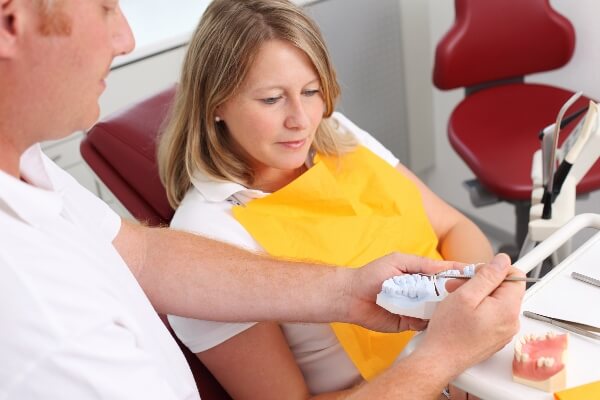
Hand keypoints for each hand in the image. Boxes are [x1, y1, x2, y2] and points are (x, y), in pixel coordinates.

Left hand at [345, 253, 468, 332]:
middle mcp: (421, 293)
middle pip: (447, 295)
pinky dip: (432, 323)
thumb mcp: (399, 261)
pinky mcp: (409, 323)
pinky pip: (425, 325)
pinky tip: (440, 321)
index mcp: (421, 276)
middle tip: (471, 296)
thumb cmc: (372, 275)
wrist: (351, 296)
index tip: (477, 275)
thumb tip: (446, 266)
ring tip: (459, 310)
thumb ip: (422, 264)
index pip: (446, 276)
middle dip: (458, 295)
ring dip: (447, 311)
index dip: (461, 276)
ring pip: (439, 312)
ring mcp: (416, 309)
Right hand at [415, 254, 524, 375]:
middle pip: (504, 288)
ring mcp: (504, 331)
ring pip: (496, 301)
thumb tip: (502, 261)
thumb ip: (487, 276)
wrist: (440, 359)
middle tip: (459, 285)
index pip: (515, 276)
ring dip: (477, 295)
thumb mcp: (465, 295)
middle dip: (481, 282)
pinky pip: (492, 315)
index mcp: (507, 309)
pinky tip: (461, 312)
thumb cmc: (449, 332)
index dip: (493, 269)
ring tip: (457, 299)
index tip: (476, 273)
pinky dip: (478, 309)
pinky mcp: (495, 337)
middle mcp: (511, 321)